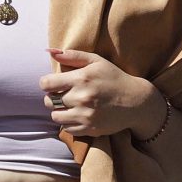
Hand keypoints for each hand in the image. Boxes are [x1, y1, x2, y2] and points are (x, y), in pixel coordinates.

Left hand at [40, 49, 161, 138]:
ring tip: (71, 106)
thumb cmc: (114, 78)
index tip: (53, 84)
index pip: (46, 84)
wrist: (136, 102)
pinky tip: (79, 115)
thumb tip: (50, 52)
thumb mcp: (96, 61)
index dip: (47, 83)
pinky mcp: (89, 129)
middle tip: (64, 95)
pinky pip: (67, 128)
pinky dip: (69, 122)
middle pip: (49, 101)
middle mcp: (81, 98)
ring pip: (55, 116)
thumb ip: (73, 55)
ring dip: (60, 111)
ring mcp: (85, 115)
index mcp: (81, 79)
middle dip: (53, 97)